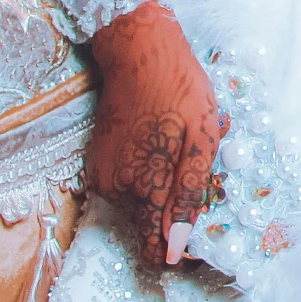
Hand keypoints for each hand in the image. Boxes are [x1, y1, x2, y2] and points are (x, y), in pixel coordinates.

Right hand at [86, 1, 222, 269]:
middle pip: (148, 228)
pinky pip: (127, 189)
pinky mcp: (98, 164)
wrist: (138, 51)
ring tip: (181, 154)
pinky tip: (162, 148)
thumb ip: (189, 192)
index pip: (156, 250)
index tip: (200, 237)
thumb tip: (178, 245)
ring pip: (138, 208)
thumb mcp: (202, 137)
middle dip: (175, 215)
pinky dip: (146, 180)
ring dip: (161, 194)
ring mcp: (104, 177)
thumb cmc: (179, 88)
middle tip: (198, 176)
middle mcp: (118, 190)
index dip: (180, 251)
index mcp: (146, 187)